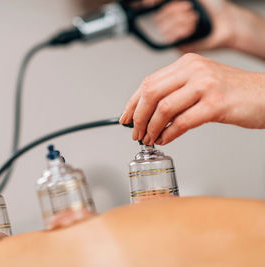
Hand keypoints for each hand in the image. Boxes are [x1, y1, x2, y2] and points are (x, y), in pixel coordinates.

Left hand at [119, 53, 264, 144]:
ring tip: (149, 139)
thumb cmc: (233, 92)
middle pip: (151, 93)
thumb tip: (146, 113)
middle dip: (138, 117)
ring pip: (163, 109)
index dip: (132, 103)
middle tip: (135, 132)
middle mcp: (193, 70)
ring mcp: (205, 86)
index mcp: (186, 64)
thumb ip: (175, 92)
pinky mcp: (215, 104)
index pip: (148, 82)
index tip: (125, 117)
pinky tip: (165, 139)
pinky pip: (182, 122)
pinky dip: (168, 134)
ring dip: (151, 128)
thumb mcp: (200, 83)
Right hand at [154, 0, 236, 52]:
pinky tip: (192, 28)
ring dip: (179, 21)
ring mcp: (175, 35)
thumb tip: (151, 0)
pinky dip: (180, 32)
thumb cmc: (216, 7)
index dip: (152, 4)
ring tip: (195, 18)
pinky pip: (170, 40)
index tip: (153, 2)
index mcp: (172, 10)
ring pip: (163, 28)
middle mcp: (171, 23)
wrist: (229, 22)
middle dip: (174, 11)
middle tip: (190, 8)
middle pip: (158, 18)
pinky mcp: (180, 47)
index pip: (155, 8)